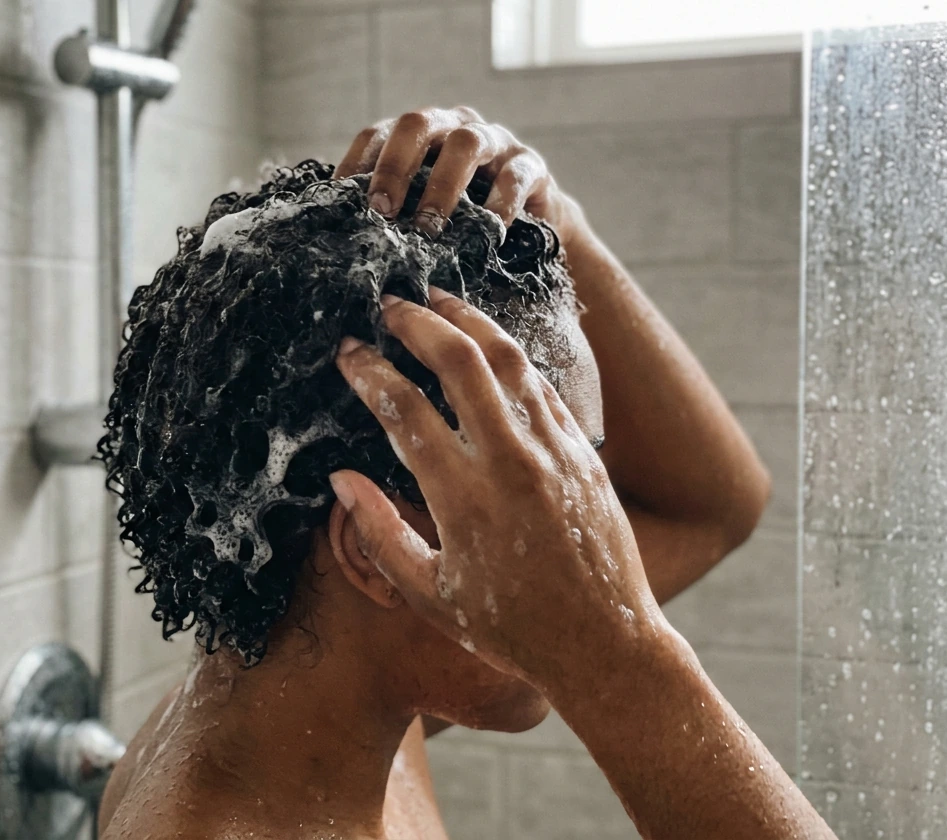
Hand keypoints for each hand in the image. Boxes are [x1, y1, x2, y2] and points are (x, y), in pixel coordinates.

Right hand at [329, 288, 667, 705]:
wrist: (606, 646)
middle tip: (389, 304)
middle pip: (458, 361)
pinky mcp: (582, 452)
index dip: (369, 371)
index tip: (349, 352)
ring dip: (468, 319)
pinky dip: (509, 354)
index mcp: (462, 500)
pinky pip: (541, 385)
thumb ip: (378, 533)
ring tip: (438, 299)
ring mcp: (553, 452)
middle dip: (416, 322)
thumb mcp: (428, 595)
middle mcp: (509, 464)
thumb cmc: (509, 629)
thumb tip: (340, 478)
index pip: (403, 411)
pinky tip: (488, 344)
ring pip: (507, 358)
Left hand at [334, 105, 586, 242]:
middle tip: (382, 213)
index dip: (357, 163)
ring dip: (442, 186)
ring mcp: (495, 141)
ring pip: (466, 143)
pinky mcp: (531, 165)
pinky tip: (490, 230)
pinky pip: (515, 175)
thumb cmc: (463, 220)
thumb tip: (338, 243)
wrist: (531, 226)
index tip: (340, 200)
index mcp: (418, 136)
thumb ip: (390, 215)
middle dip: (395, 168)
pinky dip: (501, 201)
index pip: (377, 134)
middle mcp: (453, 127)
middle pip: (417, 125)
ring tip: (429, 228)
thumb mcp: (421, 212)